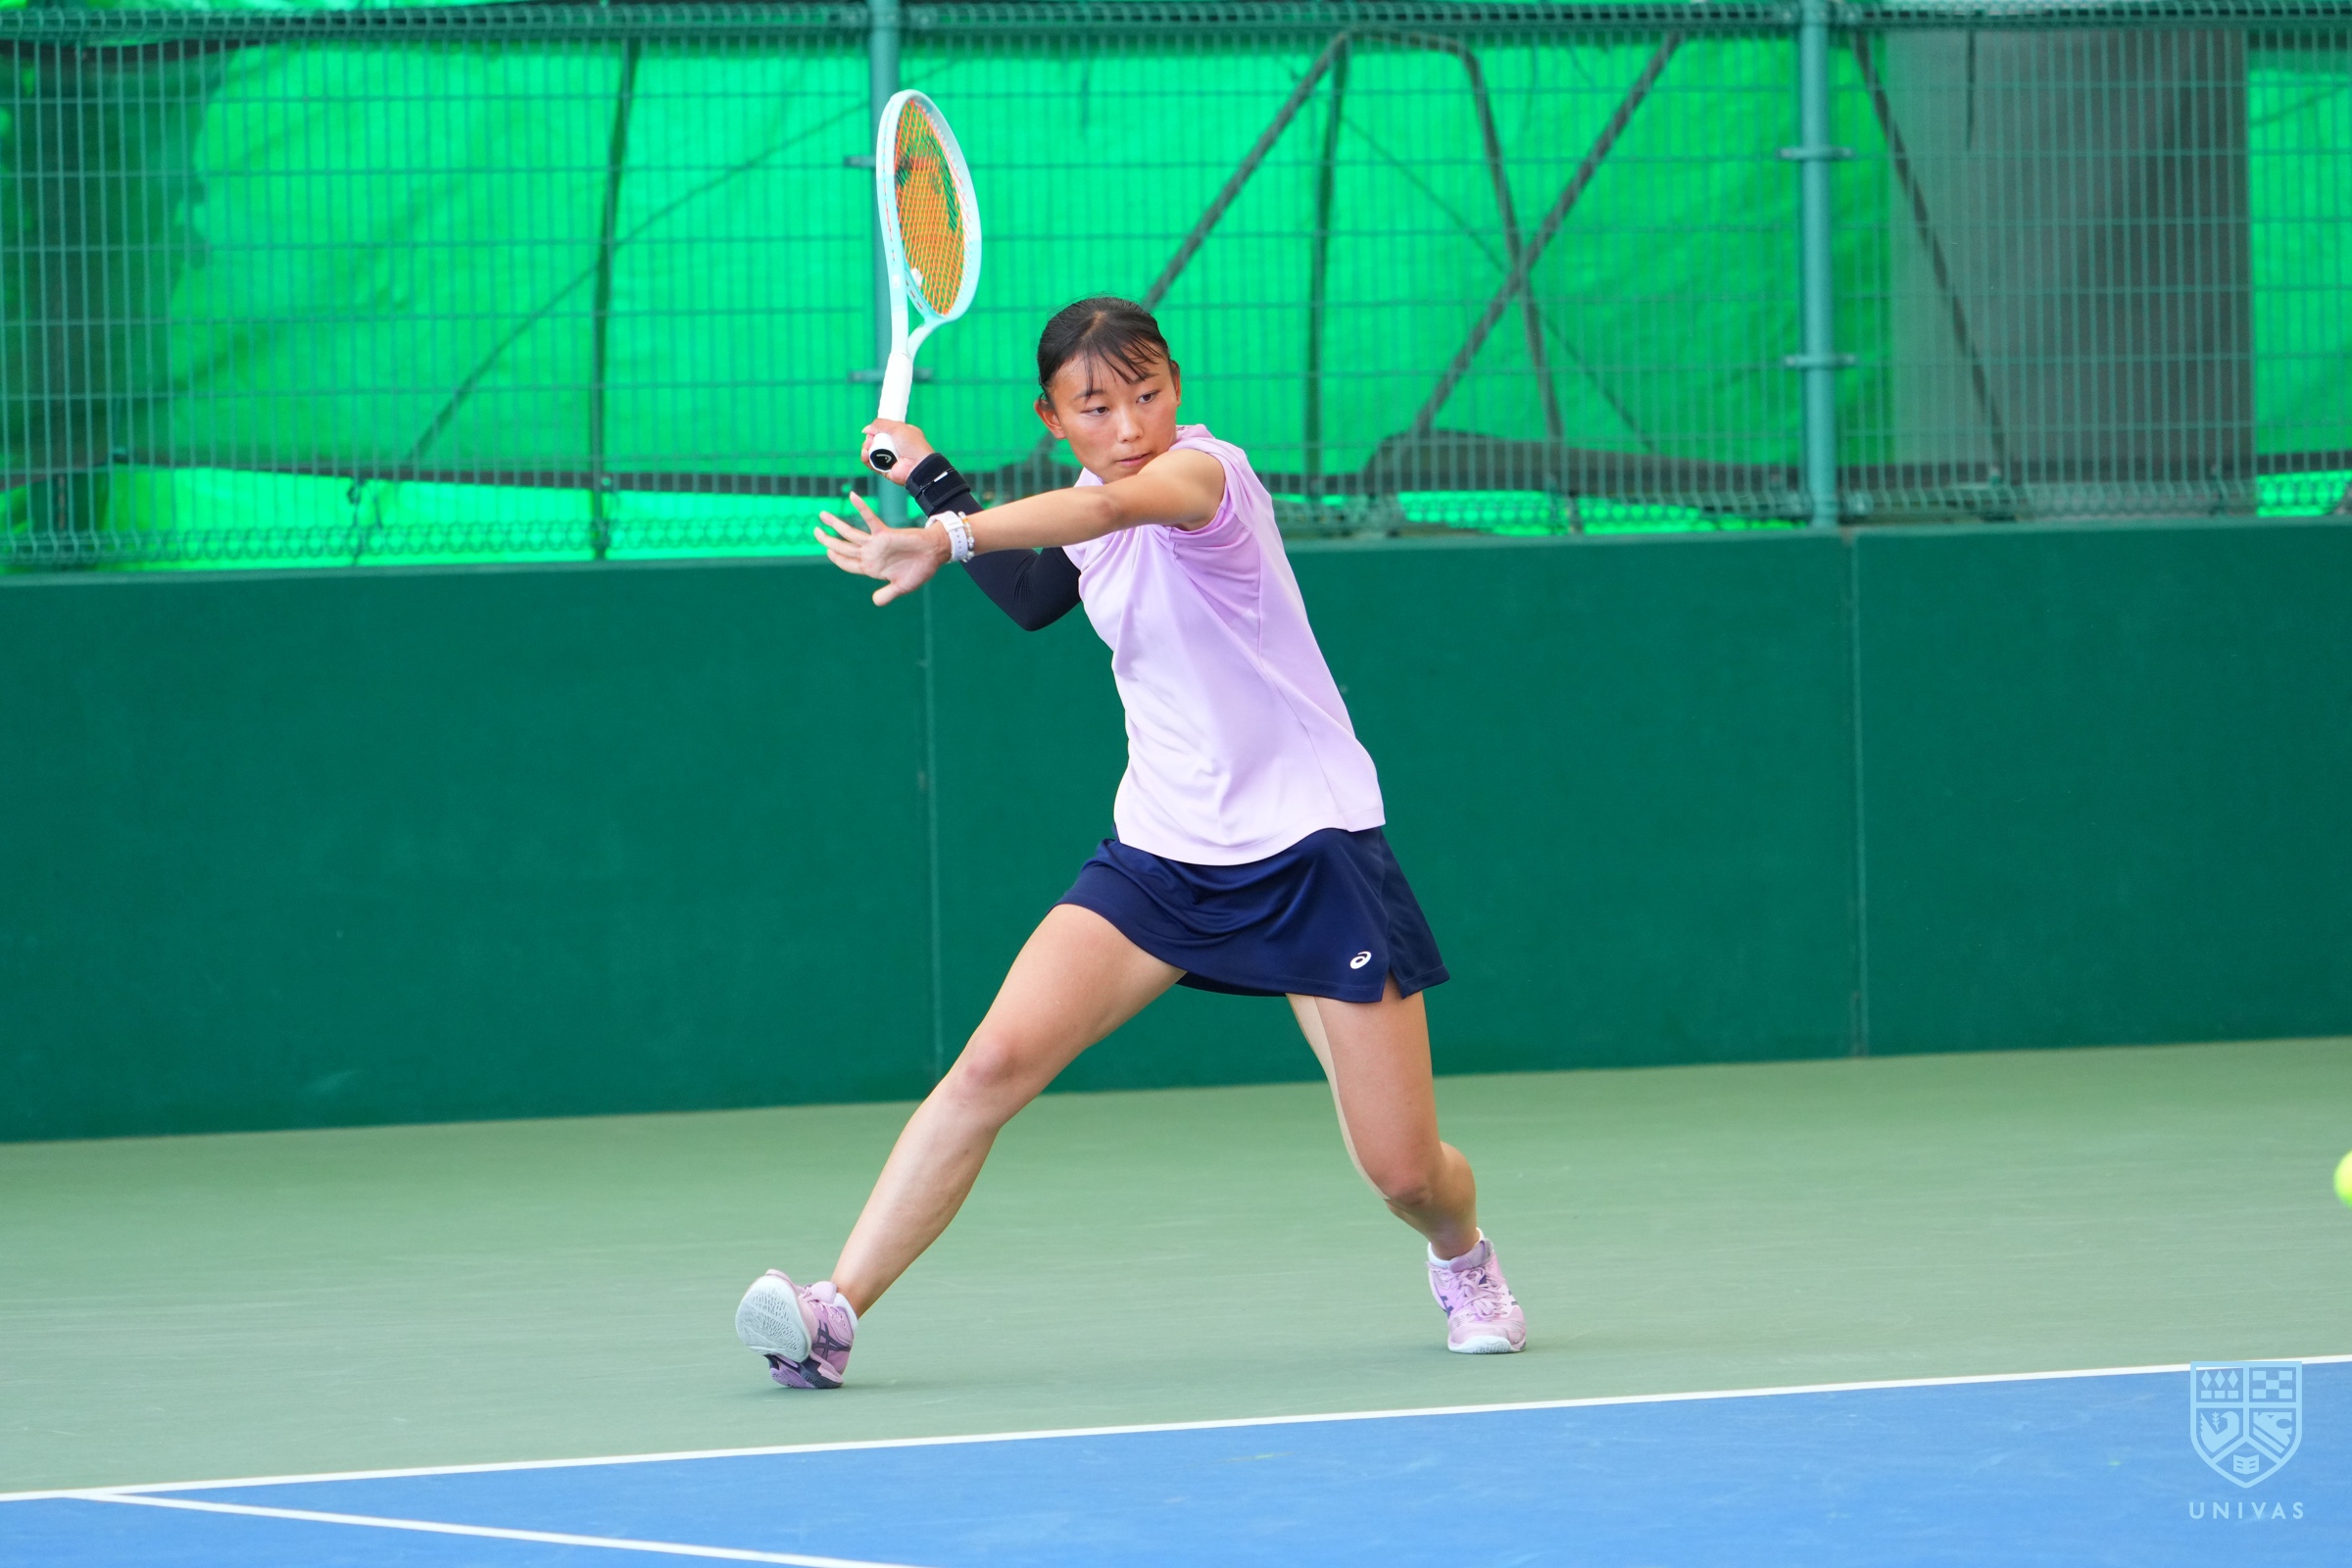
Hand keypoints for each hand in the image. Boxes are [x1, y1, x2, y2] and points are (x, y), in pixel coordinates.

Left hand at [815, 490, 947, 605]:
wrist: (934, 555)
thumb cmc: (920, 571)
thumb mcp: (903, 587)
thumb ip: (888, 594)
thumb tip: (875, 602)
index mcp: (872, 568)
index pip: (847, 564)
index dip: (836, 559)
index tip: (827, 551)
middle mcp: (870, 555)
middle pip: (843, 547)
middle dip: (827, 540)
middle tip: (815, 532)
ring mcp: (876, 544)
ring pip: (850, 533)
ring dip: (835, 524)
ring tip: (822, 515)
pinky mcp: (884, 533)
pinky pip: (870, 519)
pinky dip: (861, 508)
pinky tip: (852, 496)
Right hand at [861, 419, 933, 485]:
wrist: (917, 465)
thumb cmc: (912, 445)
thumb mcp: (898, 427)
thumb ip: (880, 424)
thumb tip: (866, 429)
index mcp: (901, 435)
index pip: (884, 430)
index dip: (876, 430)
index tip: (872, 430)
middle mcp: (895, 446)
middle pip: (875, 440)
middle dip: (869, 439)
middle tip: (870, 440)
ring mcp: (889, 458)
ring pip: (871, 451)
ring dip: (866, 448)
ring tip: (867, 448)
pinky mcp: (884, 469)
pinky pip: (871, 463)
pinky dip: (866, 459)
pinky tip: (865, 455)